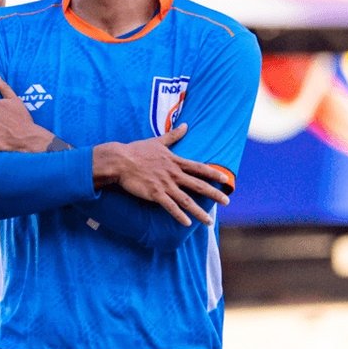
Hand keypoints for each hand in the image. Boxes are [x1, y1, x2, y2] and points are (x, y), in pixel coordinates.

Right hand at [93, 124, 229, 226]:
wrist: (120, 160)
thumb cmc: (137, 150)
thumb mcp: (157, 141)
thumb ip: (173, 135)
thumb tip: (185, 125)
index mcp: (175, 161)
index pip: (199, 168)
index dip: (213, 174)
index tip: (225, 179)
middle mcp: (173, 174)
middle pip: (198, 185)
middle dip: (214, 194)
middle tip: (227, 202)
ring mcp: (165, 185)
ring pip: (186, 200)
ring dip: (199, 212)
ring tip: (209, 222)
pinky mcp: (155, 194)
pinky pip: (170, 207)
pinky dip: (179, 215)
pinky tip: (187, 223)